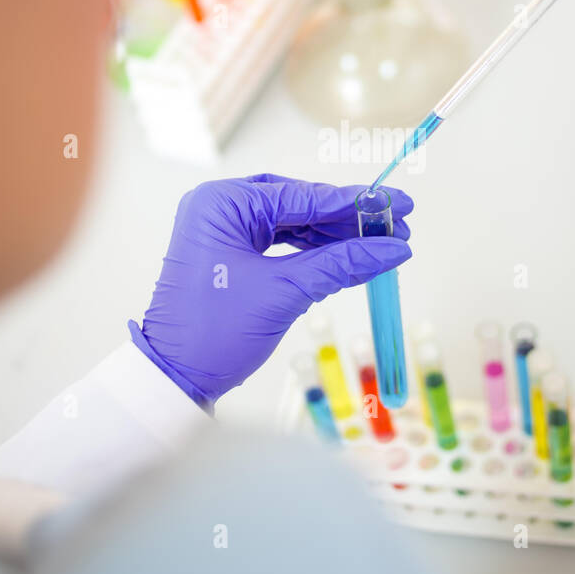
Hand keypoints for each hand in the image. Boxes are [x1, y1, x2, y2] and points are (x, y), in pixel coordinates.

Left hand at [129, 174, 412, 409]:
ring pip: (293, 224)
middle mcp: (220, 207)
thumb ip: (342, 263)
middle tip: (397, 227)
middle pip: (301, 204)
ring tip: (380, 246)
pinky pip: (281, 243)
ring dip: (336, 236)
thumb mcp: (285, 292)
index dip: (358, 202)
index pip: (305, 195)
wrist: (174, 378)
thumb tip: (394, 249)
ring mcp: (224, 229)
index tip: (400, 202)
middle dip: (350, 220)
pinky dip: (314, 252)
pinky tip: (349, 258)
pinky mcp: (230, 253)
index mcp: (223, 202)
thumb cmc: (214, 333)